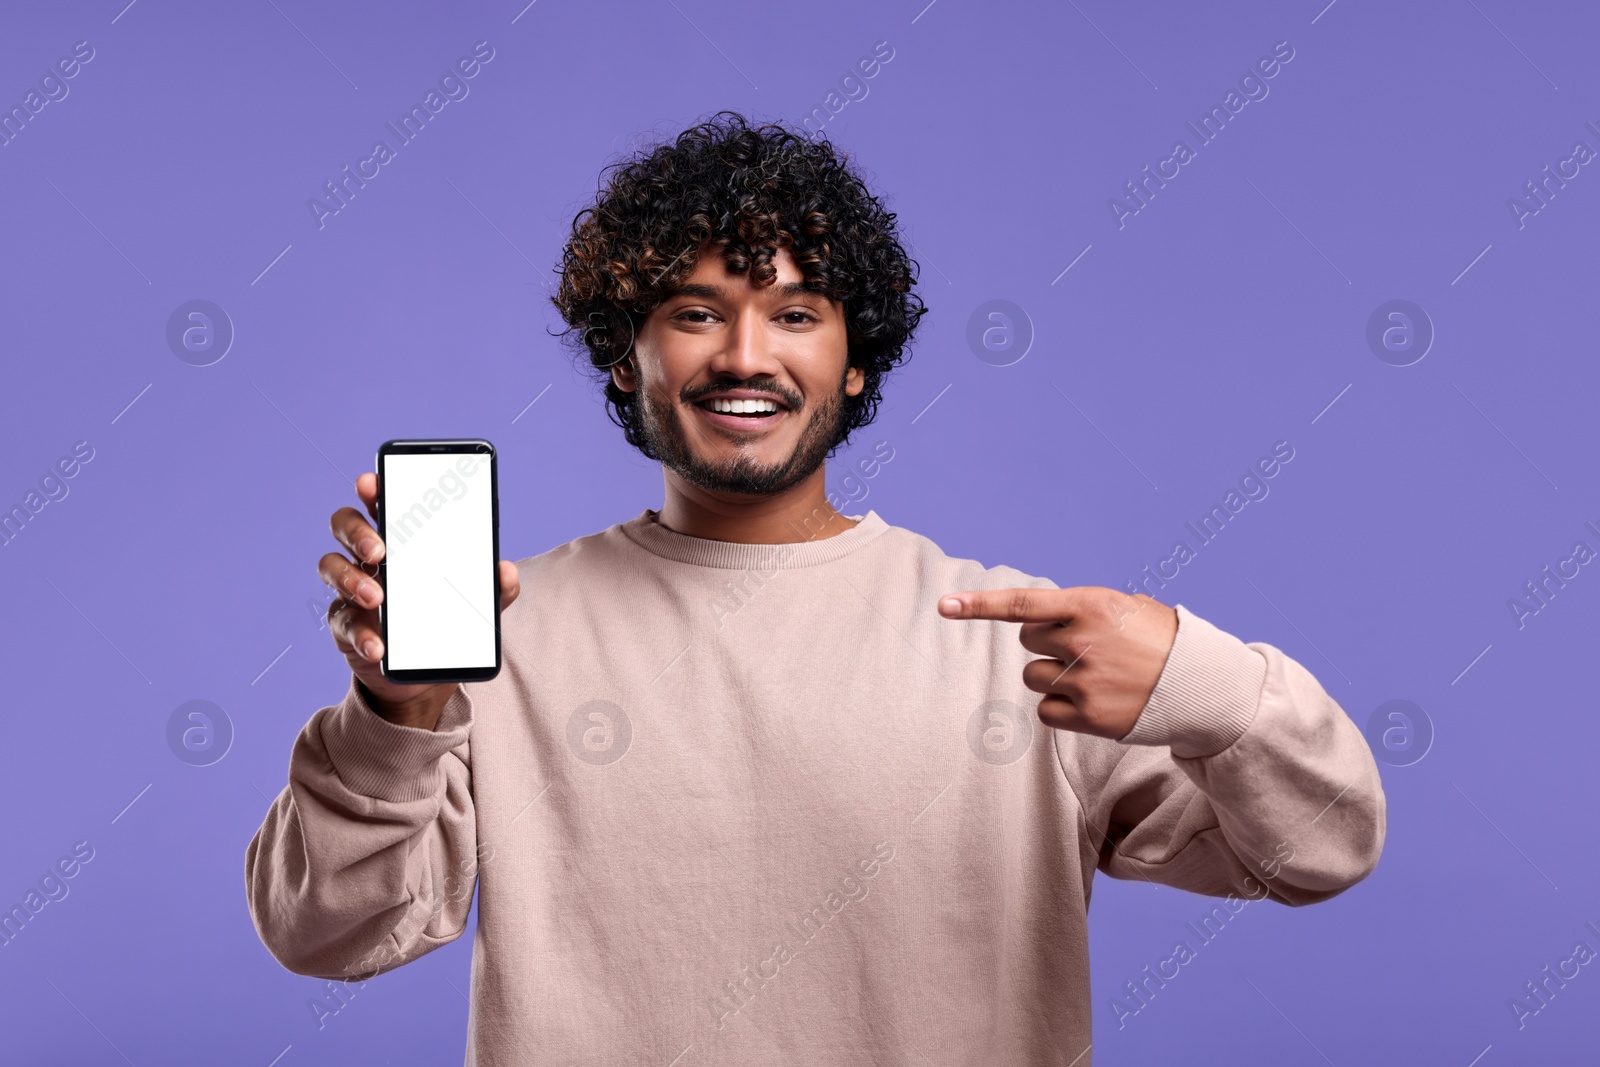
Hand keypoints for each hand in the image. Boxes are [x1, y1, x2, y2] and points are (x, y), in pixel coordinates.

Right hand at [319, 472, 520, 729]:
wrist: (426, 672)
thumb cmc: (445, 620)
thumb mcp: (475, 603)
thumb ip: (494, 588)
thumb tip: (506, 571)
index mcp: (400, 539)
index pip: (379, 502)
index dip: (372, 489)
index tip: (371, 483)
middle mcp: (369, 557)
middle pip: (345, 524)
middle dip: (358, 530)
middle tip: (378, 549)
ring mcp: (351, 588)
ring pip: (332, 566)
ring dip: (350, 578)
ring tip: (375, 597)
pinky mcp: (346, 625)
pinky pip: (343, 622)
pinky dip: (360, 633)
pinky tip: (377, 646)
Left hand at [938, 586, 1177, 739]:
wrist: (1201, 683)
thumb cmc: (1157, 639)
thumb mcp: (1122, 607)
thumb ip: (1078, 610)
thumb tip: (1034, 621)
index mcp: (1089, 605)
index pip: (1022, 604)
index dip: (979, 605)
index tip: (944, 606)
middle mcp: (1082, 641)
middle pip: (1028, 641)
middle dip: (1048, 643)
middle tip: (1087, 647)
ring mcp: (1084, 680)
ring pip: (1033, 677)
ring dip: (1054, 676)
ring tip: (1095, 675)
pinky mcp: (1089, 716)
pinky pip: (1046, 711)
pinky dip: (1061, 708)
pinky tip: (1091, 702)